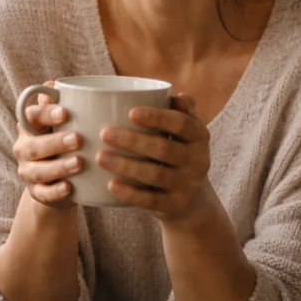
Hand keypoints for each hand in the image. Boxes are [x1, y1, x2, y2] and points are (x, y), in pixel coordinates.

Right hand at [13, 81, 82, 209]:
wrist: (66, 179)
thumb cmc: (68, 142)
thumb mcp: (66, 123)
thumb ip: (63, 103)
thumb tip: (53, 84)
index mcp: (31, 126)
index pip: (31, 116)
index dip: (46, 113)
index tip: (66, 112)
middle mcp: (24, 148)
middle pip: (33, 146)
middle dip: (54, 142)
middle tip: (78, 139)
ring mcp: (28, 172)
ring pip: (37, 171)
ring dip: (57, 167)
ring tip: (79, 164)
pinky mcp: (36, 192)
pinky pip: (42, 193)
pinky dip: (55, 191)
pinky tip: (70, 187)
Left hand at [96, 94, 210, 221]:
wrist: (191, 198)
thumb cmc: (178, 152)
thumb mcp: (184, 132)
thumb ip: (179, 111)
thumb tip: (172, 94)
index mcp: (199, 136)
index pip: (181, 123)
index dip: (157, 117)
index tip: (131, 112)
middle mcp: (199, 160)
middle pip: (163, 149)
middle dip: (132, 141)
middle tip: (105, 133)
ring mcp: (188, 185)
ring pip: (155, 175)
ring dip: (126, 166)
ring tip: (101, 157)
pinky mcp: (175, 206)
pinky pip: (151, 201)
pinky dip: (130, 193)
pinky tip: (111, 185)